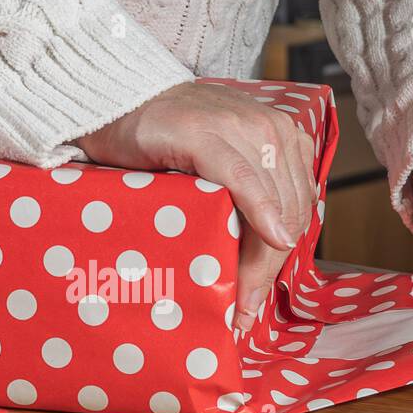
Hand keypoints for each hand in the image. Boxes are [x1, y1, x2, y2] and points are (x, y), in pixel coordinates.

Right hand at [75, 82, 316, 333]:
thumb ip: (247, 195)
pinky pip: (242, 180)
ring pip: (272, 203)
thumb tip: (262, 258)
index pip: (298, 208)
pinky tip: (267, 241)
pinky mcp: (206, 133)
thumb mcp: (218, 164)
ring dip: (259, 259)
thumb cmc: (162, 141)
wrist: (115, 102)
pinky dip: (258, 213)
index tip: (257, 300)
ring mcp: (241, 127)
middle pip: (290, 211)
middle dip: (269, 268)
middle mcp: (271, 129)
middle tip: (244, 310)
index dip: (281, 260)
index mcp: (281, 137)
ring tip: (238, 297)